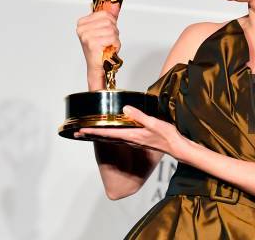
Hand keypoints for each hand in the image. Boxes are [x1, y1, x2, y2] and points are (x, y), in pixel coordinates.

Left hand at [74, 105, 190, 161]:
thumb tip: (125, 108)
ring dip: (98, 135)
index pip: (108, 133)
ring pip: (111, 138)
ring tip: (88, 133)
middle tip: (77, 132)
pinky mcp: (138, 139)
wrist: (177, 147)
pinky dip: (109, 135)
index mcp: (131, 135)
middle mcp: (130, 139)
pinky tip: (109, 133)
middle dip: (91, 134)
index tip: (81, 130)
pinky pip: (119, 137)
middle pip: (106, 137)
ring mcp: (133, 140)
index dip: (93, 131)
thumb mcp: (154, 123)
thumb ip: (139, 116)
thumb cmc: (167, 136)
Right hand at [76, 3, 120, 72]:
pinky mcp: (93, 43)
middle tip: (107, 41)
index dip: (111, 22)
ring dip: (115, 39)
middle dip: (114, 32)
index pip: (104, 13)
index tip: (107, 31)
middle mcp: (82, 29)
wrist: (97, 66)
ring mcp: (87, 36)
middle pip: (109, 21)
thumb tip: (115, 5)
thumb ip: (109, 17)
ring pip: (112, 30)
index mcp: (82, 23)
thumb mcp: (104, 29)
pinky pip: (113, 38)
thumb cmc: (100, 49)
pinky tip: (108, 49)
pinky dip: (115, 45)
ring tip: (108, 45)